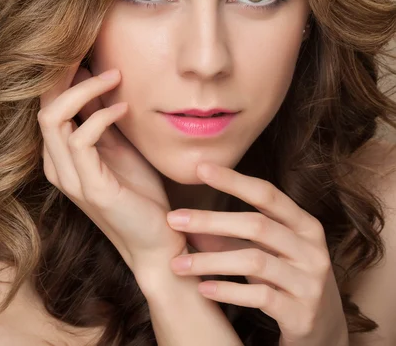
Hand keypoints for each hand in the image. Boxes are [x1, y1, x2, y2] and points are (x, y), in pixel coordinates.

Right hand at [38, 62, 186, 274]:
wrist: (157, 238)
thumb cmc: (140, 192)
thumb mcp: (119, 146)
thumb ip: (103, 120)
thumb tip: (99, 81)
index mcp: (62, 156)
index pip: (48, 105)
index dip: (62, 75)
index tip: (86, 48)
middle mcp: (58, 166)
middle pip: (43, 105)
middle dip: (65, 73)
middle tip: (92, 50)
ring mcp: (71, 178)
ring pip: (54, 117)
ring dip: (85, 89)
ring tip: (115, 75)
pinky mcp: (91, 188)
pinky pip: (81, 139)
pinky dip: (102, 116)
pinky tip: (124, 107)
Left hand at [166, 163, 348, 345]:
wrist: (324, 331)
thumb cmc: (288, 281)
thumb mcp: (264, 254)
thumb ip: (230, 238)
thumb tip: (186, 222)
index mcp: (305, 225)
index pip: (267, 194)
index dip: (233, 180)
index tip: (200, 168)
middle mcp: (312, 248)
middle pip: (257, 225)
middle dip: (211, 220)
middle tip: (173, 219)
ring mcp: (310, 281)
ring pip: (254, 261)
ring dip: (211, 261)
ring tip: (178, 263)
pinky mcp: (302, 313)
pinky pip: (260, 297)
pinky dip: (228, 290)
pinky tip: (202, 288)